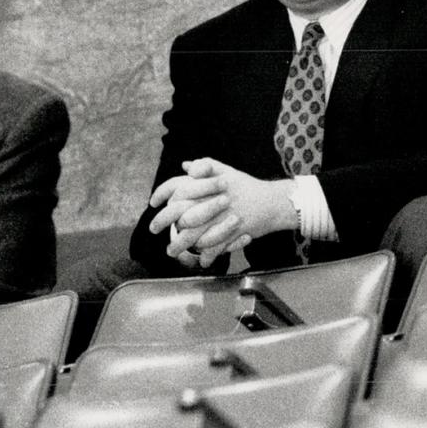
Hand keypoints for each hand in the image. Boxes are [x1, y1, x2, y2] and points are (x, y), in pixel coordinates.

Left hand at [149, 159, 293, 267]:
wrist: (274, 201)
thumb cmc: (247, 186)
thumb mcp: (226, 170)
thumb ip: (204, 166)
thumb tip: (185, 166)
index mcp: (208, 184)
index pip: (178, 187)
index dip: (161, 194)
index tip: (153, 204)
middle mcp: (212, 200)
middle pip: (181, 213)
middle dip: (164, 222)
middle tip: (154, 230)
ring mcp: (222, 218)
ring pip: (195, 234)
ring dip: (180, 244)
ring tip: (171, 251)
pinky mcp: (233, 233)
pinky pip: (215, 247)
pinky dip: (206, 256)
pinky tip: (199, 261)